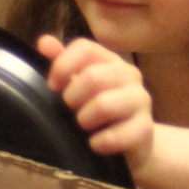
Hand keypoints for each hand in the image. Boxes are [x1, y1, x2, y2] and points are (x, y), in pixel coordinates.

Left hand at [38, 36, 154, 167]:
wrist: (135, 145)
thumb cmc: (102, 113)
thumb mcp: (80, 87)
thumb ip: (64, 65)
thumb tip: (44, 43)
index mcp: (111, 61)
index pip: (85, 48)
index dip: (62, 66)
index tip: (53, 86)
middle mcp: (130, 76)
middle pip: (93, 76)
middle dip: (72, 97)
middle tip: (70, 110)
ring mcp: (141, 101)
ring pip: (103, 105)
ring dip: (84, 120)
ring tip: (84, 126)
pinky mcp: (145, 129)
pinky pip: (114, 136)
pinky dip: (98, 143)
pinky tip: (95, 144)